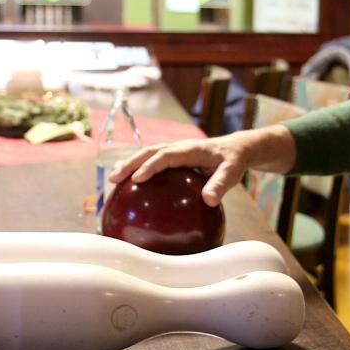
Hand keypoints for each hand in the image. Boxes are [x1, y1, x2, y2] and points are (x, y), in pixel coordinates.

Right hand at [108, 125, 295, 206]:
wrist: (236, 149)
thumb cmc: (233, 160)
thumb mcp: (232, 172)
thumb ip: (221, 184)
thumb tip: (209, 201)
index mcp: (190, 149)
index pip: (166, 155)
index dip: (150, 166)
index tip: (137, 179)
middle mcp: (178, 147)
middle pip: (149, 152)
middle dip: (130, 164)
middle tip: (114, 179)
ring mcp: (174, 151)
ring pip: (147, 155)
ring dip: (130, 165)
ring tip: (113, 181)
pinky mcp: (173, 159)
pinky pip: (153, 162)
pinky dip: (139, 171)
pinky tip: (129, 188)